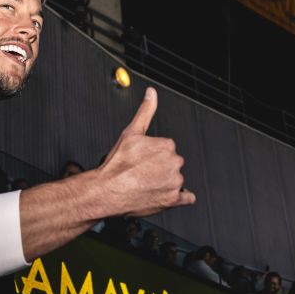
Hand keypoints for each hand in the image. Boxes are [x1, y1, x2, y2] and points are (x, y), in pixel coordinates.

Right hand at [98, 88, 195, 216]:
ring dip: (166, 182)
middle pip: (172, 164)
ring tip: (146, 185)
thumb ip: (146, 110)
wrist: (107, 191)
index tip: (143, 159)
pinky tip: (168, 194)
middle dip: (160, 169)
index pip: (167, 149)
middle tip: (142, 173)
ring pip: (176, 180)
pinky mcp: (173, 199)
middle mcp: (174, 163)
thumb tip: (151, 93)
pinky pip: (187, 198)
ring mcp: (174, 182)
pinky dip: (180, 197)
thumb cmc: (116, 165)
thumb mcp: (131, 132)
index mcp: (167, 145)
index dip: (153, 155)